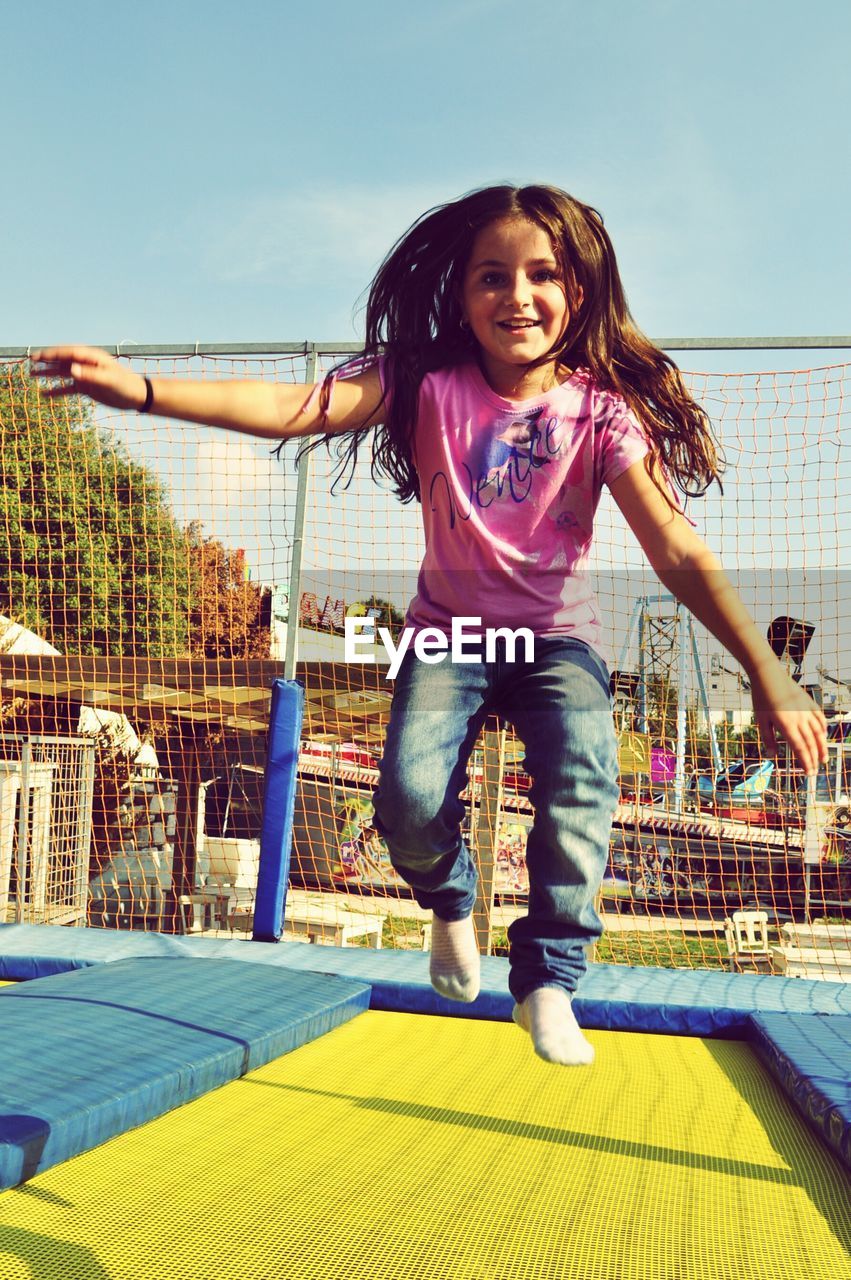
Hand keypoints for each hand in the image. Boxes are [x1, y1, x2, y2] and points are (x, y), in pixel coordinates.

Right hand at [29, 345, 147, 411]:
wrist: (137, 397)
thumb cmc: (125, 385)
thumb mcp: (108, 380)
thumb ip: (90, 375)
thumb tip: (71, 370)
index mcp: (92, 357)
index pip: (68, 353)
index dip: (53, 354)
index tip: (38, 356)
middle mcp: (87, 364)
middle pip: (63, 360)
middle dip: (47, 360)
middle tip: (31, 360)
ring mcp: (86, 376)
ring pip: (63, 373)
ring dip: (48, 374)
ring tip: (31, 374)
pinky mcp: (87, 388)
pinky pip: (68, 389)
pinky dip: (56, 391)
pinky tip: (44, 394)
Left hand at [750, 661, 828, 775]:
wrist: (768, 674)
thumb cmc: (761, 698)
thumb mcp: (761, 720)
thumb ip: (768, 739)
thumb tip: (772, 756)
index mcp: (786, 725)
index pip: (799, 748)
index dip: (805, 762)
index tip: (808, 773)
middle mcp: (799, 719)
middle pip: (810, 743)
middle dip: (813, 759)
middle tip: (816, 772)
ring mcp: (806, 710)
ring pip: (818, 732)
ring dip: (822, 747)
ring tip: (824, 759)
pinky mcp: (809, 702)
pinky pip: (819, 717)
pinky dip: (822, 727)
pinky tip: (823, 735)